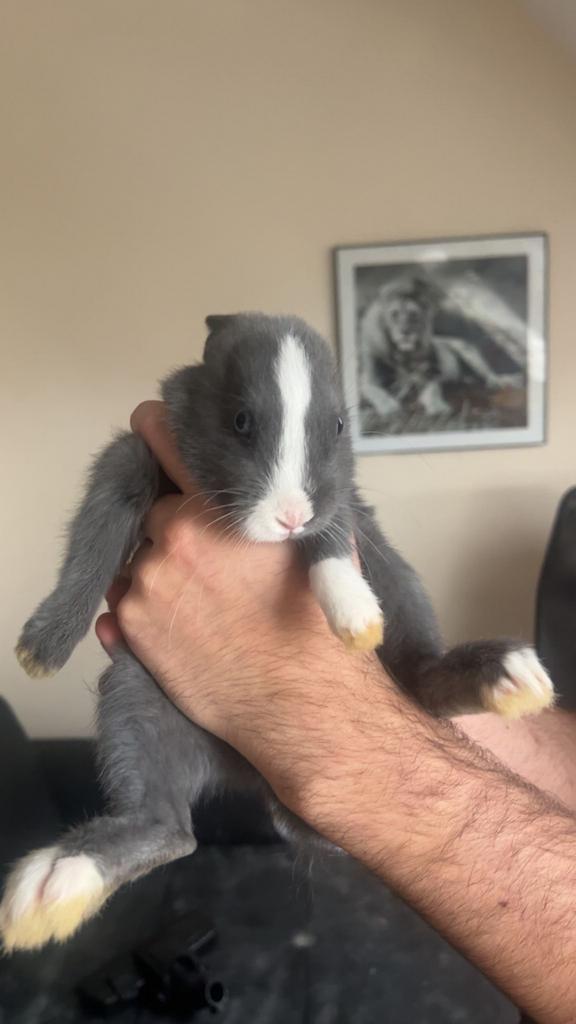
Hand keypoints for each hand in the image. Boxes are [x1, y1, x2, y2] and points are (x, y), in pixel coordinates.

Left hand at [96, 401, 375, 809]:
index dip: (157, 431)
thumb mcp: (316, 547)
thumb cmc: (317, 624)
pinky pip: (124, 606)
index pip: (166, 444)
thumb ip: (285, 506)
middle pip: (155, 516)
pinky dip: (144, 612)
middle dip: (174, 532)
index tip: (149, 424)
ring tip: (201, 607)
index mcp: (216, 508)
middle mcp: (172, 536)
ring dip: (159, 574)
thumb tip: (283, 484)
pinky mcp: (132, 628)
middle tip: (209, 565)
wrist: (301, 704)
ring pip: (139, 563)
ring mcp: (146, 583)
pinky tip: (183, 629)